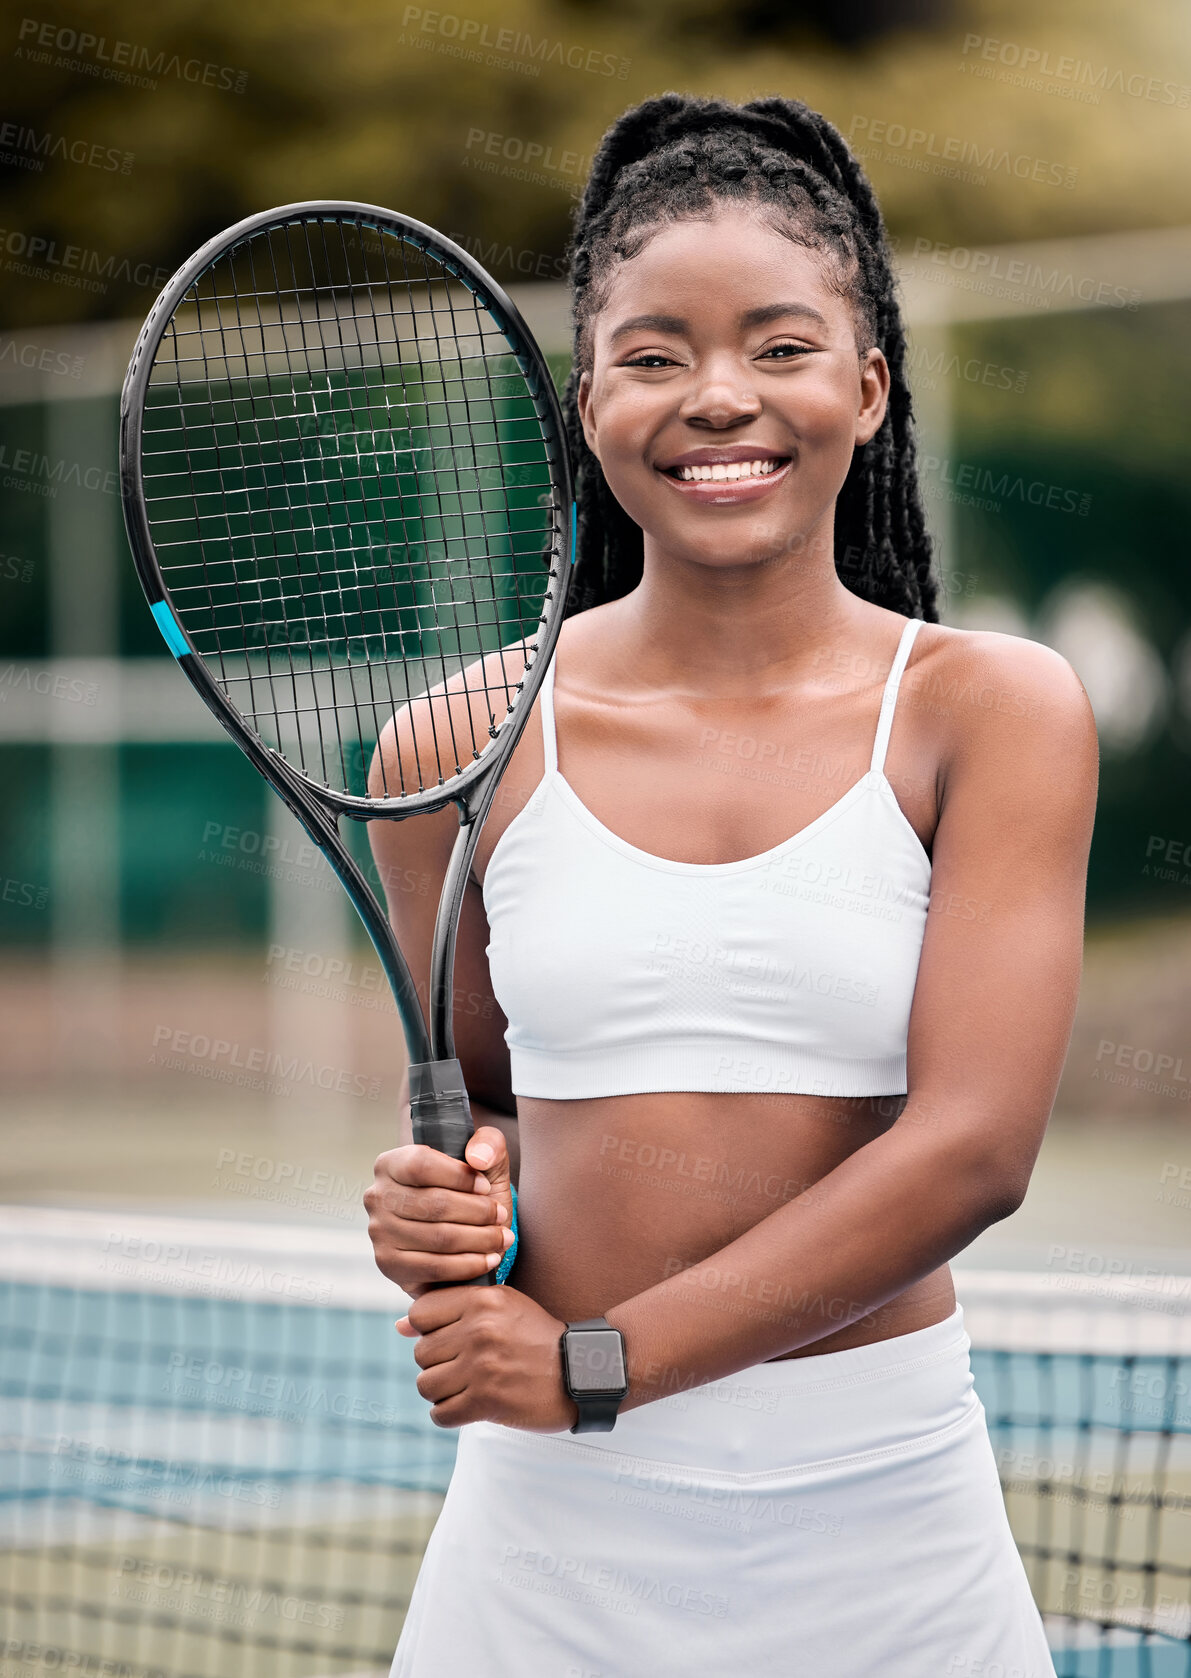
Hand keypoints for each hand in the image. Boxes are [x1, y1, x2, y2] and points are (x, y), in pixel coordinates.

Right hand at [364, 1127, 514, 1296]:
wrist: (458, 1233)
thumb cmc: (467, 1191)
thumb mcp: (483, 1159)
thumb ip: (488, 1142)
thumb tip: (478, 1158)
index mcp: (390, 1163)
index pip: (421, 1165)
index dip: (459, 1177)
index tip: (486, 1186)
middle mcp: (377, 1197)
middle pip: (434, 1204)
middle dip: (478, 1212)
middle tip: (501, 1216)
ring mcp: (380, 1233)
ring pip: (438, 1238)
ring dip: (480, 1240)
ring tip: (502, 1237)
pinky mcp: (390, 1265)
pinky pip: (435, 1268)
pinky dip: (469, 1265)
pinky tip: (489, 1259)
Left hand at [397, 1282, 578, 1432]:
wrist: (581, 1372)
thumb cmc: (537, 1337)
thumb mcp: (502, 1307)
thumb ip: (452, 1310)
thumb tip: (399, 1325)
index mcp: (483, 1300)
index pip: (420, 1313)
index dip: (429, 1329)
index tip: (450, 1338)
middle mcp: (479, 1330)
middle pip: (420, 1352)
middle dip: (437, 1363)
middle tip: (464, 1367)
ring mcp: (482, 1366)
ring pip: (426, 1385)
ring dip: (442, 1391)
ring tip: (465, 1387)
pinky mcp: (487, 1401)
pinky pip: (441, 1413)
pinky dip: (450, 1414)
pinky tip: (470, 1405)